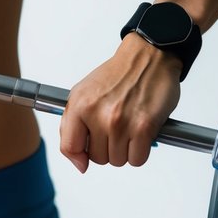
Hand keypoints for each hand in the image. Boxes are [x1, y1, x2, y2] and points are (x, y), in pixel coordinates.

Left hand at [59, 35, 182, 170]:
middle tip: (115, 129)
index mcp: (80, 105)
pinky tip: (140, 134)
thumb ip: (73, 125)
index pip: (69, 147)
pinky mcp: (143, 128)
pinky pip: (137, 159)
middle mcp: (98, 115)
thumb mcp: (83, 93)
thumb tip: (78, 160)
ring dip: (125, 150)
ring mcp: (120, 123)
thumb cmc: (118, 75)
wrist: (148, 56)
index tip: (84, 160)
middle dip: (107, 148)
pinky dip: (140, 151)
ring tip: (128, 128)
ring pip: (118, 161)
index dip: (78, 158)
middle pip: (98, 158)